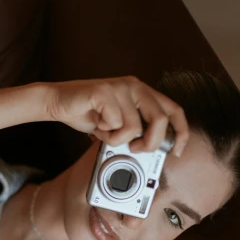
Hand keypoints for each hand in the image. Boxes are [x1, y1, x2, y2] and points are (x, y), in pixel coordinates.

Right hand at [47, 76, 188, 156]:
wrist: (58, 102)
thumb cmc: (88, 114)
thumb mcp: (118, 125)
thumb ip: (136, 132)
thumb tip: (151, 153)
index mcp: (143, 92)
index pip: (174, 110)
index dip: (180, 132)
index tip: (176, 151)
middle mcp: (135, 86)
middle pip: (161, 120)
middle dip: (150, 143)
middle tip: (134, 149)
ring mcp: (121, 87)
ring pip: (134, 127)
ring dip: (117, 140)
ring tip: (105, 132)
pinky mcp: (105, 92)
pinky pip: (115, 124)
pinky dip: (104, 133)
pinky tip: (95, 124)